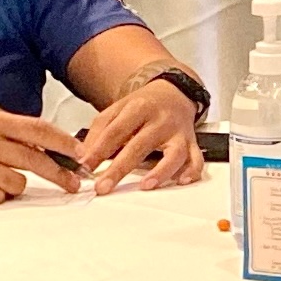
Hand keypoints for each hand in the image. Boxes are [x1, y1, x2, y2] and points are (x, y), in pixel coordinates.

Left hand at [80, 82, 202, 190]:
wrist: (173, 93)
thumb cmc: (144, 106)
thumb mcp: (117, 109)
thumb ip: (100, 130)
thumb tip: (84, 155)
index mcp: (139, 108)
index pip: (116, 131)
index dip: (99, 150)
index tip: (86, 166)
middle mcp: (160, 120)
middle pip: (139, 145)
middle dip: (120, 168)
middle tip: (103, 186)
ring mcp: (178, 133)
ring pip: (174, 154)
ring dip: (161, 171)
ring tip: (145, 186)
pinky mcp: (192, 143)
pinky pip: (196, 159)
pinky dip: (192, 171)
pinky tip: (181, 181)